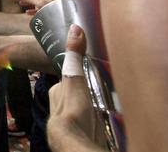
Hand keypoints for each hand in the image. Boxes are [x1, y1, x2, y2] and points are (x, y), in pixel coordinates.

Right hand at [10, 0, 54, 13]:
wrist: (63, 22)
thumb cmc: (53, 11)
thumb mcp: (39, 3)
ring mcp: (46, 6)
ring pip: (33, 3)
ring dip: (26, 2)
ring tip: (20, 4)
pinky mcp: (47, 13)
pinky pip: (37, 10)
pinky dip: (31, 10)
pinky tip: (28, 13)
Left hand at [47, 25, 106, 150]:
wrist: (75, 139)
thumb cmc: (72, 108)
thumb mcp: (74, 77)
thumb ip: (74, 56)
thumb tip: (75, 29)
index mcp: (57, 92)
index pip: (68, 79)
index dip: (77, 74)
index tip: (89, 71)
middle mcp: (61, 105)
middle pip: (76, 93)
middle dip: (86, 90)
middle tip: (103, 85)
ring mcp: (73, 119)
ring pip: (84, 106)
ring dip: (93, 104)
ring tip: (109, 100)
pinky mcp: (85, 131)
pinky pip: (93, 120)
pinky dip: (100, 117)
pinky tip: (110, 117)